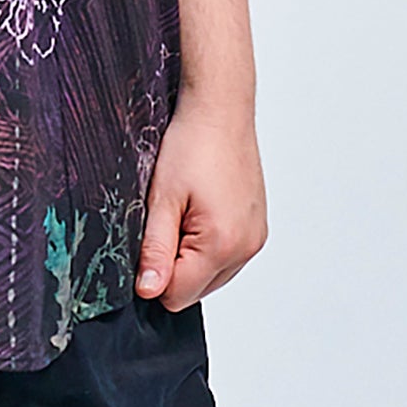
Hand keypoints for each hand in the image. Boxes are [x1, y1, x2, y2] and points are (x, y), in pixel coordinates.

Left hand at [135, 88, 267, 310]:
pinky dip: (209, 243)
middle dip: (174, 263)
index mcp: (222, 245)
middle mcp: (246, 248)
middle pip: (196, 288)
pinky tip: (201, 209)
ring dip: (192, 253)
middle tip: (168, 217)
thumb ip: (155, 249)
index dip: (154, 272)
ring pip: (211, 274)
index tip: (149, 238)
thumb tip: (148, 290)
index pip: (177, 296)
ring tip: (186, 209)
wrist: (220, 111)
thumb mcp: (161, 198)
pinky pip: (227, 256)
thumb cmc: (193, 144)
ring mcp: (255, 239)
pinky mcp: (257, 229)